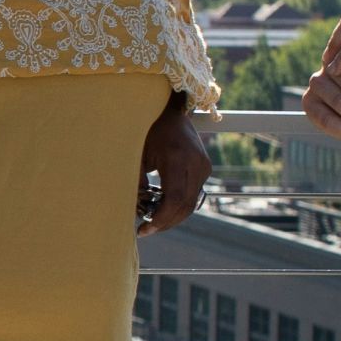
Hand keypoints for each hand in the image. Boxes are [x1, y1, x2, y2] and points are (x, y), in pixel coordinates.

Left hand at [137, 100, 211, 235]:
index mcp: (177, 158)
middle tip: (146, 231)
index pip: (174, 200)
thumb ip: (136, 183)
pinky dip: (178, 205)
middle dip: (165, 222)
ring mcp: (203, 165)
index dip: (160, 219)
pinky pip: (193, 194)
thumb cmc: (147, 130)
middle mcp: (195, 163)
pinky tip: (162, 208)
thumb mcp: (137, 155)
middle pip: (185, 206)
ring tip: (152, 222)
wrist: (169, 110)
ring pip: (191, 203)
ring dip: (172, 217)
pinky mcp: (205, 167)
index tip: (144, 229)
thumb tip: (135, 210)